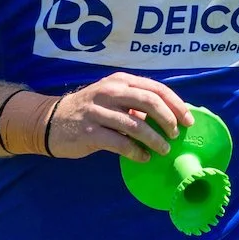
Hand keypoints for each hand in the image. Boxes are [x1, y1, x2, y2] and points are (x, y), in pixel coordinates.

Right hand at [42, 73, 192, 160]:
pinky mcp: (90, 131)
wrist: (50, 120)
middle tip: (176, 135)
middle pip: (150, 102)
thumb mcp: (113, 98)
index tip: (189, 120)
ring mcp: (99, 111)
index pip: (156, 88)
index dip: (177, 105)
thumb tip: (171, 116)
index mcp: (120, 81)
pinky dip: (136, 152)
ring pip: (137, 125)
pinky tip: (143, 157)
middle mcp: (110, 92)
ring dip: (155, 140)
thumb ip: (137, 102)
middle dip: (169, 120)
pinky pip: (120, 143)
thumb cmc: (91, 110)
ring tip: (163, 150)